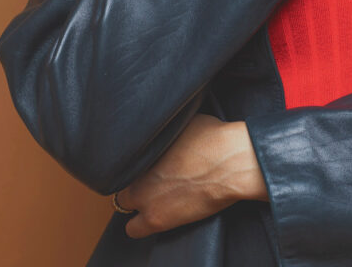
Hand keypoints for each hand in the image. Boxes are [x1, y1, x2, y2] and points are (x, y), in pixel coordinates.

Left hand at [115, 114, 267, 239]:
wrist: (230, 163)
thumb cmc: (214, 138)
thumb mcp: (185, 121)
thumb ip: (167, 132)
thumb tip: (166, 128)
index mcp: (143, 146)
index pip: (124, 155)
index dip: (136, 159)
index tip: (147, 161)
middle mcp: (137, 171)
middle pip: (121, 178)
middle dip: (133, 178)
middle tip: (149, 178)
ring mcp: (144, 196)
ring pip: (122, 203)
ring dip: (134, 200)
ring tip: (152, 196)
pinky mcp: (156, 219)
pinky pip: (132, 229)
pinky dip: (139, 224)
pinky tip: (153, 215)